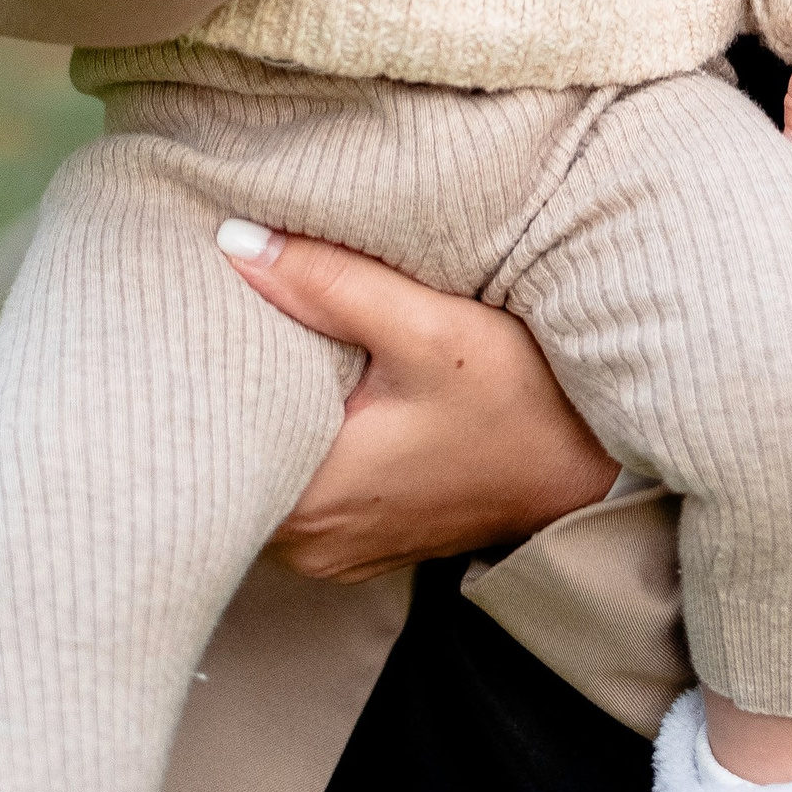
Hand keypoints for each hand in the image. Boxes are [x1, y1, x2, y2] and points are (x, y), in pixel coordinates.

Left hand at [219, 225, 618, 577]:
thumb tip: (236, 240)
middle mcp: (308, 543)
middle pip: (229, 459)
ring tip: (270, 351)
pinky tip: (317, 396)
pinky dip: (298, 447)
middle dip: (229, 391)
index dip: (197, 377)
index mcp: (312, 498)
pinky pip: (296, 493)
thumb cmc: (521, 402)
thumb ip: (330, 282)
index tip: (200, 322)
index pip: (207, 443)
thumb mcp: (431, 328)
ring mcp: (332, 551)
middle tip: (227, 320)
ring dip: (266, 420)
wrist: (594, 468)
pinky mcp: (356, 544)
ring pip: (261, 477)